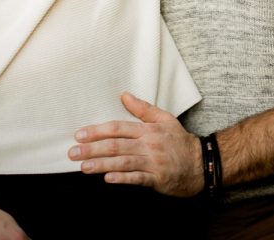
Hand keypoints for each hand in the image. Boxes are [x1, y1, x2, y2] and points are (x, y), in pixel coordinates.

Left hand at [68, 92, 203, 196]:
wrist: (201, 163)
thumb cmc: (179, 140)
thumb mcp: (164, 118)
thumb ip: (143, 108)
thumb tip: (124, 95)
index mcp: (147, 129)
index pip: (118, 128)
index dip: (97, 131)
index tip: (79, 134)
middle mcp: (147, 145)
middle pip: (116, 146)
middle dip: (92, 149)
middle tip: (73, 153)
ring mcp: (152, 162)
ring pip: (123, 162)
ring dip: (102, 164)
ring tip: (83, 167)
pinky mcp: (157, 179)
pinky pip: (137, 178)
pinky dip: (123, 179)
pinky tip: (108, 179)